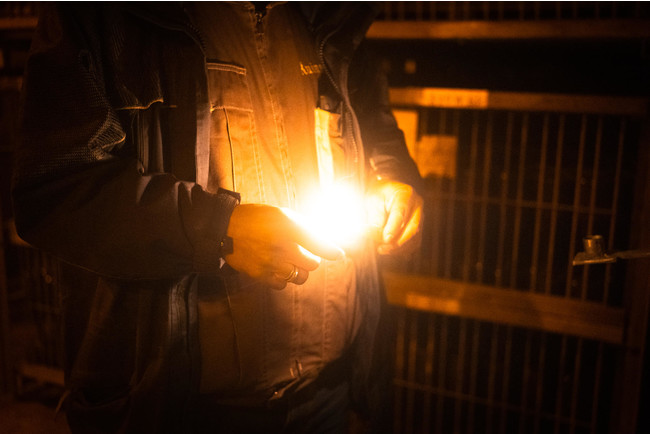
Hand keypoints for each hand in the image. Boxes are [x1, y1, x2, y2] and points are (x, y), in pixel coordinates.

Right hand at [224, 204, 343, 288]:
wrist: (225, 229)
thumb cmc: (256, 218)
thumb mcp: (281, 213)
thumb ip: (303, 226)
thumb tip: (323, 237)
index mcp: (289, 226)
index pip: (319, 243)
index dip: (332, 251)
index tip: (339, 255)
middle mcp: (282, 246)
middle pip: (313, 264)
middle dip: (311, 258)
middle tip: (302, 252)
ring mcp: (272, 263)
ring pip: (300, 277)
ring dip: (300, 270)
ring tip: (290, 261)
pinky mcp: (262, 275)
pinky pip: (283, 284)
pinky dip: (283, 278)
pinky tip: (276, 267)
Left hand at [366, 179, 422, 254]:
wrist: (387, 191)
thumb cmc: (379, 194)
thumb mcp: (373, 201)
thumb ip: (375, 217)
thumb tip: (376, 235)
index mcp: (404, 195)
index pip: (400, 213)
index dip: (393, 228)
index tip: (385, 239)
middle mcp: (416, 206)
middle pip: (412, 229)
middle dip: (396, 243)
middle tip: (381, 248)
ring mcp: (420, 217)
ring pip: (415, 239)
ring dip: (398, 248)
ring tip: (382, 250)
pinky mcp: (418, 227)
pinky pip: (414, 243)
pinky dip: (402, 250)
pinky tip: (390, 250)